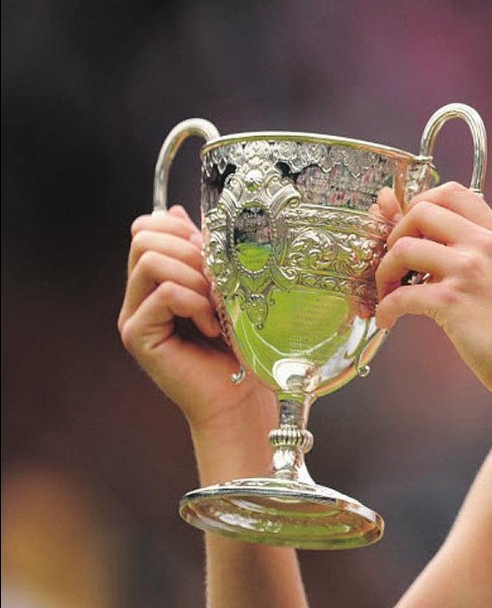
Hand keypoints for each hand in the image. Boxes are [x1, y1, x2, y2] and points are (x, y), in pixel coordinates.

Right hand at [118, 206, 273, 432]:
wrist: (241, 397)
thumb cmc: (241, 345)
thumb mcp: (228, 286)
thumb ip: (206, 251)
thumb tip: (184, 211)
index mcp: (156, 278)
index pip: (147, 227)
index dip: (180, 228)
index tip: (213, 254)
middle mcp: (138, 294)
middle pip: (144, 237)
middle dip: (189, 249)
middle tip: (216, 283)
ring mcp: (134, 315)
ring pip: (150, 260)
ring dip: (193, 276)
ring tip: (215, 306)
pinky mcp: (137, 335)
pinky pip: (163, 293)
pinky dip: (194, 302)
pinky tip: (212, 326)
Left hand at [373, 183, 491, 402]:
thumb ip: (476, 253)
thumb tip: (430, 240)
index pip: (451, 192)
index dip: (420, 205)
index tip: (412, 231)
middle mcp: (485, 244)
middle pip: (421, 211)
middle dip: (396, 234)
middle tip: (396, 263)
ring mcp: (469, 270)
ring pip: (403, 248)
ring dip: (384, 272)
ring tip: (388, 293)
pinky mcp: (452, 302)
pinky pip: (401, 294)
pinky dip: (385, 307)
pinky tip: (388, 320)